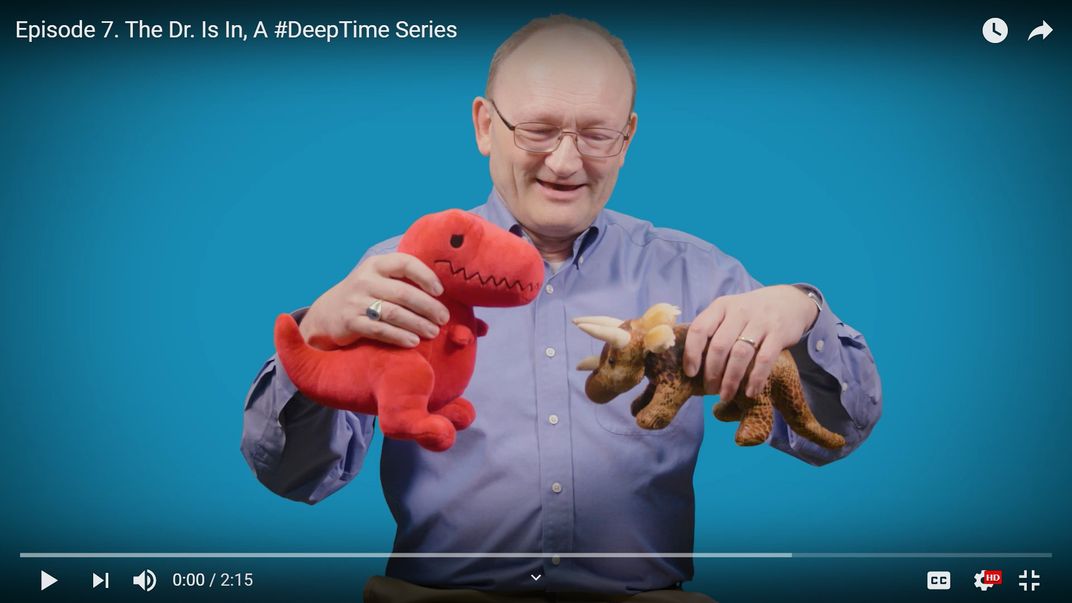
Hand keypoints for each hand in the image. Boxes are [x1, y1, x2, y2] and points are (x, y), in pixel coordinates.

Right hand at [298, 253, 449, 349]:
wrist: (327, 313)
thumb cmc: (366, 296)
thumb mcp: (380, 281)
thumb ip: (407, 283)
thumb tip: (448, 296)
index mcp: (376, 265)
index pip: (404, 263)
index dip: (425, 276)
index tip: (440, 291)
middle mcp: (365, 280)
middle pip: (403, 293)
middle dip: (427, 306)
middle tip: (443, 318)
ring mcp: (355, 301)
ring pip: (393, 313)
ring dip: (417, 324)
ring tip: (433, 332)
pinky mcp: (350, 322)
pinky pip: (379, 330)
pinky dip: (399, 336)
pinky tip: (413, 342)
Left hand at [682, 285, 818, 399]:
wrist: (789, 301)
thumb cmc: (750, 313)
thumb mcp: (729, 312)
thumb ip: (713, 330)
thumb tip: (692, 364)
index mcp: (721, 306)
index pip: (699, 329)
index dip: (692, 353)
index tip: (690, 373)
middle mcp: (739, 311)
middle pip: (719, 346)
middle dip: (712, 372)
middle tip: (710, 389)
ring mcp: (760, 321)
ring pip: (740, 354)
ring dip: (731, 379)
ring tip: (726, 395)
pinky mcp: (779, 333)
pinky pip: (765, 359)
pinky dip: (756, 378)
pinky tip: (750, 392)